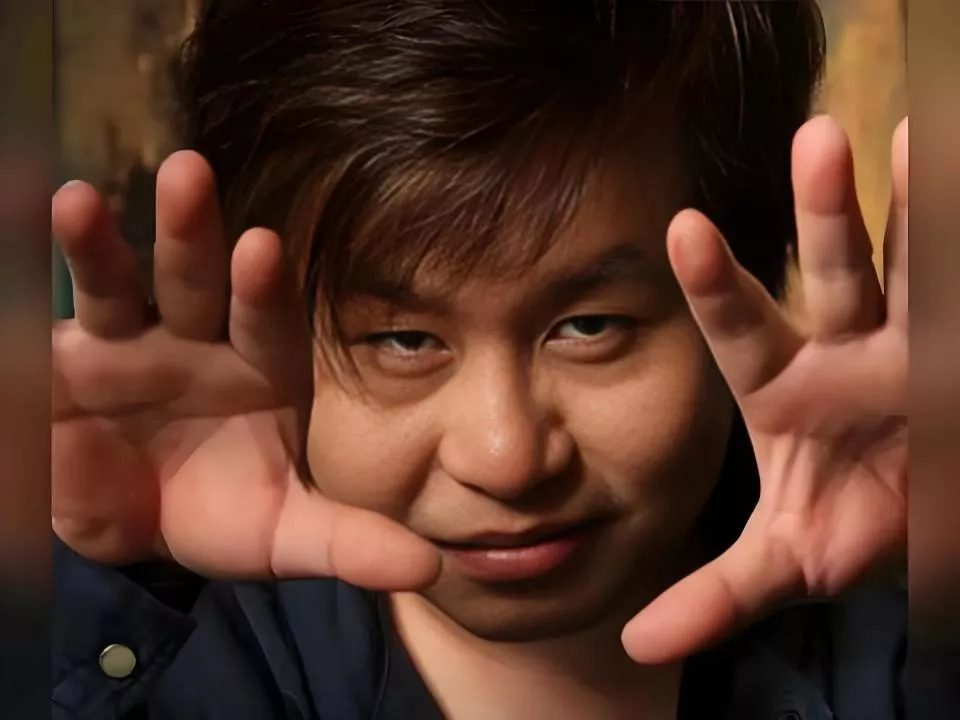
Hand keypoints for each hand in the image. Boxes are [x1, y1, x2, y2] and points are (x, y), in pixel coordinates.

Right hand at [52, 151, 439, 589]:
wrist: (150, 529)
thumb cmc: (232, 514)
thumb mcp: (289, 535)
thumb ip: (353, 542)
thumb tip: (429, 569)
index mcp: (264, 366)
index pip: (267, 320)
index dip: (263, 288)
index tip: (262, 247)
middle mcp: (198, 340)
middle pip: (195, 280)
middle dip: (188, 232)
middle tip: (188, 174)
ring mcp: (129, 343)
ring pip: (118, 285)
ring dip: (100, 244)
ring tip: (78, 201)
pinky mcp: (66, 362)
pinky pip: (48, 322)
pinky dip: (33, 283)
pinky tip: (23, 227)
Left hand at [622, 116, 907, 663]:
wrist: (919, 515)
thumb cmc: (848, 522)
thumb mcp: (786, 563)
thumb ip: (716, 595)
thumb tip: (635, 643)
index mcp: (783, 386)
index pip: (742, 330)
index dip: (716, 285)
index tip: (683, 228)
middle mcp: (846, 349)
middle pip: (831, 274)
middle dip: (825, 213)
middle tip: (816, 139)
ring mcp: (914, 342)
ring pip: (914, 264)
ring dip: (920, 207)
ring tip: (928, 136)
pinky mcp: (957, 349)